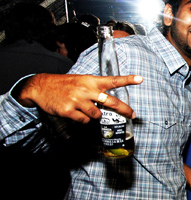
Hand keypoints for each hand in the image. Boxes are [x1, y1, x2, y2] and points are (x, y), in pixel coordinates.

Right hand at [17, 73, 142, 122]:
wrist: (41, 87)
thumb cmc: (64, 85)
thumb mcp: (81, 81)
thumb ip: (95, 89)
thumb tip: (108, 102)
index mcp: (91, 81)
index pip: (113, 80)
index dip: (127, 80)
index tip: (140, 79)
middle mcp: (87, 90)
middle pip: (111, 102)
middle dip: (124, 110)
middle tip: (132, 114)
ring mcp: (78, 100)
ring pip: (97, 115)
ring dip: (94, 116)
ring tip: (84, 109)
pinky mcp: (70, 110)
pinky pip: (84, 120)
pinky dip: (82, 119)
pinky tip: (75, 112)